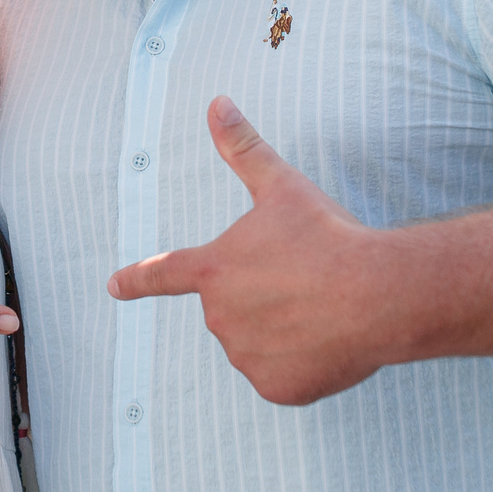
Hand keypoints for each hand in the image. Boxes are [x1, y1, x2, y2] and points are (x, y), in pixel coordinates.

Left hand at [108, 97, 393, 405]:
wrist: (378, 294)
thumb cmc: (328, 236)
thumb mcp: (282, 186)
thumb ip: (243, 148)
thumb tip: (217, 102)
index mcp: (212, 271)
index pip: (163, 273)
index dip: (137, 278)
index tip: (114, 285)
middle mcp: (220, 318)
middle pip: (234, 306)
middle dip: (264, 294)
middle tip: (305, 278)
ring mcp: (246, 357)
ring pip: (260, 342)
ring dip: (284, 328)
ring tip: (322, 307)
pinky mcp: (277, 389)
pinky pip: (283, 375)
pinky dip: (304, 362)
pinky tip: (329, 340)